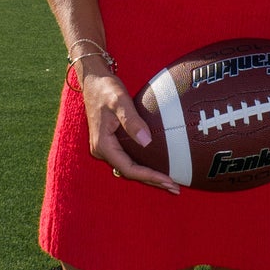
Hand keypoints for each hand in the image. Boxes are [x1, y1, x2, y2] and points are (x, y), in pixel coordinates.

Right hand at [79, 67, 180, 192]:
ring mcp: (106, 148)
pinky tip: (158, 166)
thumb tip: (147, 142)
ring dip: (148, 176)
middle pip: (130, 173)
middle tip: (176, 188)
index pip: (129, 168)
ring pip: (129, 168)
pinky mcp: (111, 143)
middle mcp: (102, 150)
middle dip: (152, 182)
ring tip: (170, 183)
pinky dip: (143, 165)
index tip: (169, 180)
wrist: (93, 81)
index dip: (149, 176)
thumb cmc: (106, 88)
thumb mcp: (119, 100)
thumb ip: (132, 120)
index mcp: (103, 145)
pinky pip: (129, 159)